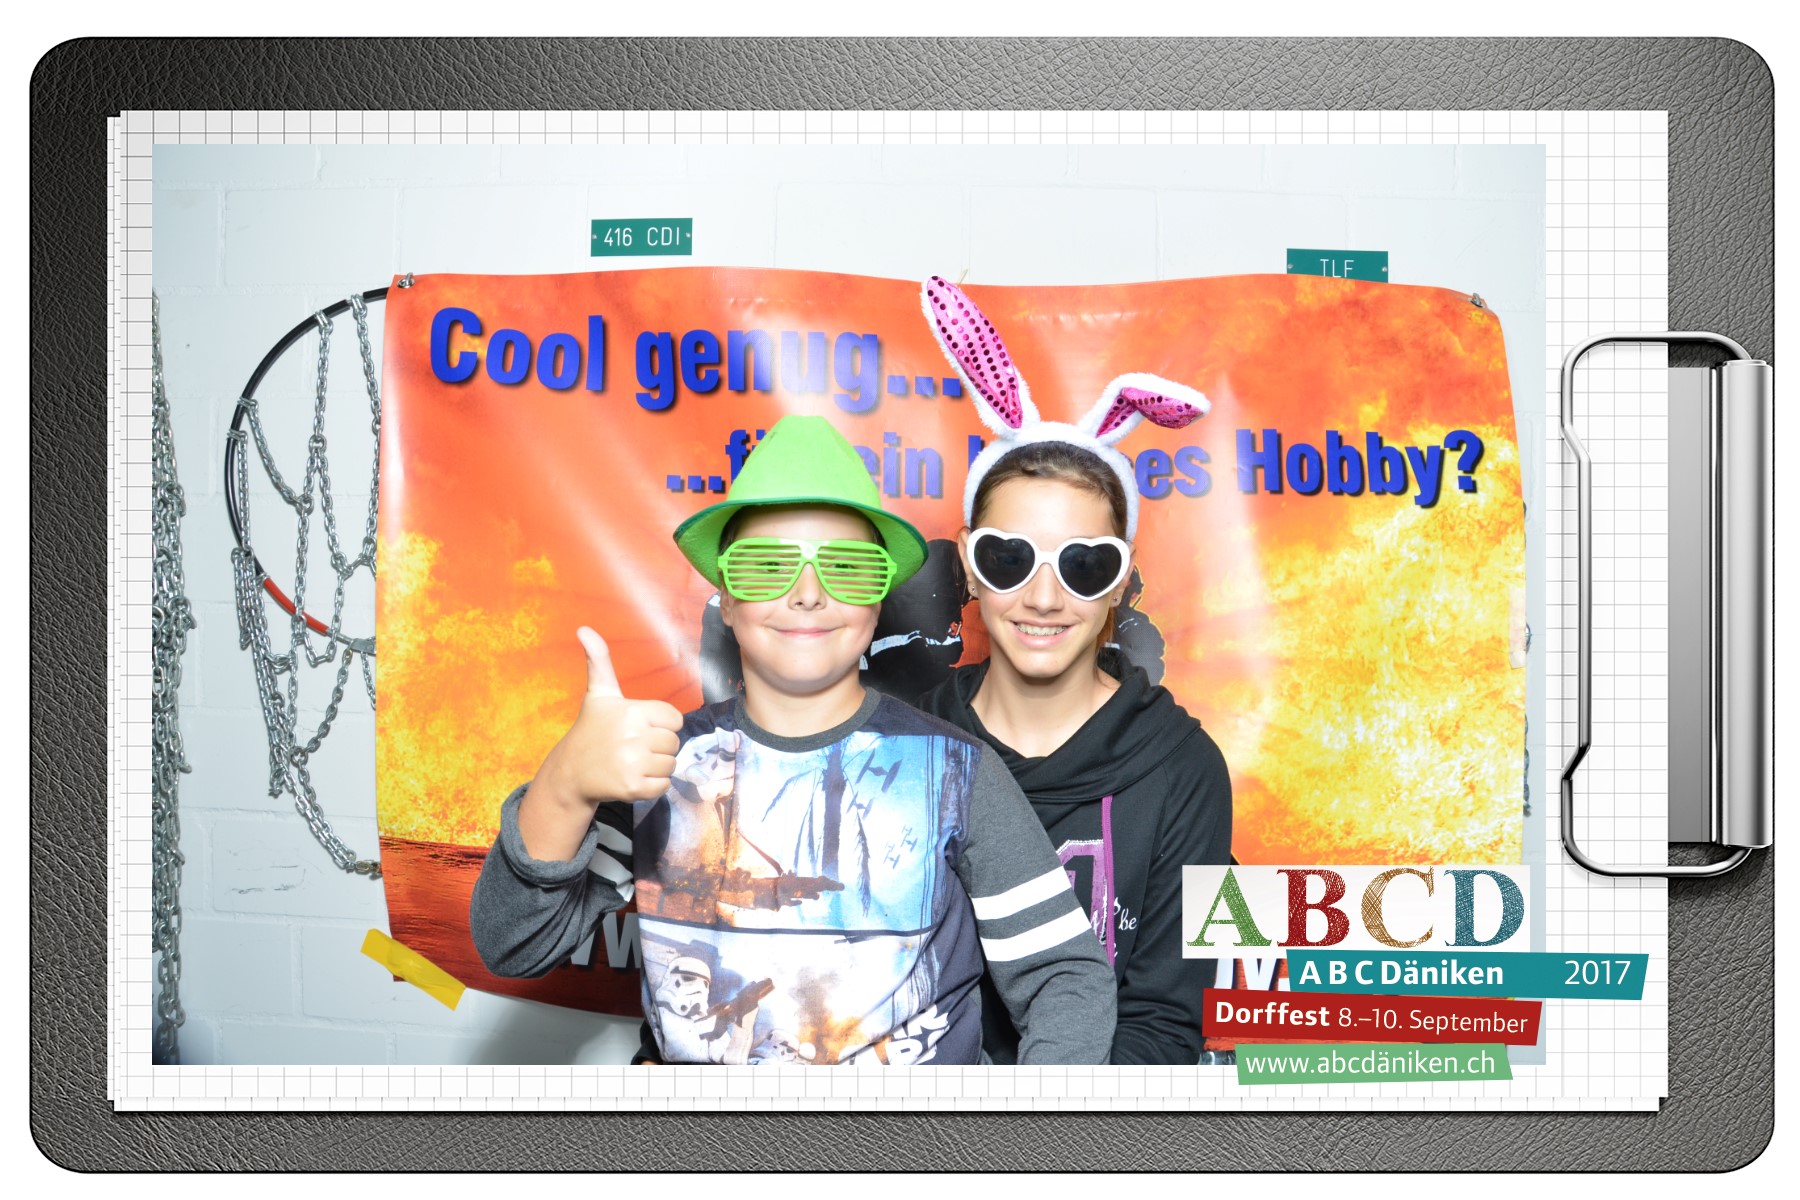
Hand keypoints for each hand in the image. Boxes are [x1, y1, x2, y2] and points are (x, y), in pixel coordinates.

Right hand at [520, 628, 683, 858]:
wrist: (571, 772)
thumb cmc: (591, 729)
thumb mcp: (598, 694)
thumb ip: (599, 661)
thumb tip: (583, 628)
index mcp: (633, 711)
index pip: (675, 719)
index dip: (661, 724)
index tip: (640, 727)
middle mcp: (634, 736)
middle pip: (674, 743)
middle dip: (658, 747)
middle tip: (634, 747)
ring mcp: (633, 763)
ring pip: (671, 765)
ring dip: (656, 767)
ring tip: (633, 762)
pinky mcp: (633, 788)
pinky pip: (664, 786)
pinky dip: (653, 786)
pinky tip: (633, 778)